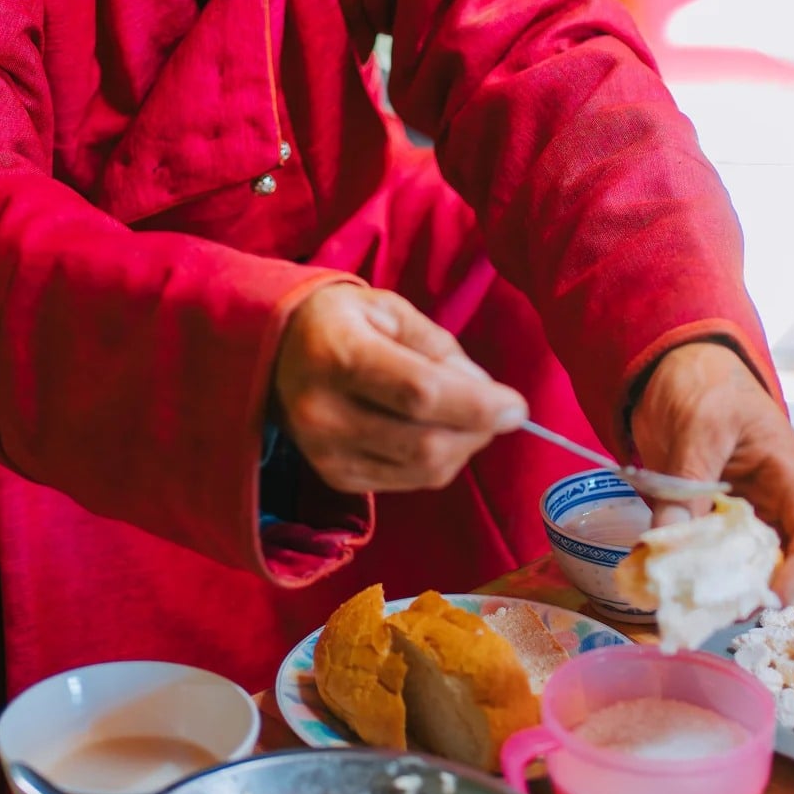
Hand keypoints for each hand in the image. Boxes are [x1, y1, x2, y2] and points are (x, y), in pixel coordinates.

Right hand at [272, 285, 528, 494]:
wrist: (276, 351)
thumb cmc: (342, 321)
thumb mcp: (390, 310)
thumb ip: (440, 349)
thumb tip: (487, 394)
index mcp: (339, 355)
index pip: (418, 393)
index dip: (475, 405)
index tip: (517, 407)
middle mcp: (324, 413)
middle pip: (424, 443)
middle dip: (477, 430)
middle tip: (499, 409)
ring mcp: (327, 453)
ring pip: (422, 470)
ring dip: (463, 446)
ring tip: (466, 415)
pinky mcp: (335, 477)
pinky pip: (409, 482)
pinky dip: (439, 461)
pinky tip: (436, 431)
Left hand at [630, 342, 793, 604]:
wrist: (671, 370)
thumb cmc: (704, 383)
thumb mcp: (699, 426)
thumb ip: (688, 482)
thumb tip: (669, 540)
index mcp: (789, 473)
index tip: (770, 597)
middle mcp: (772, 501)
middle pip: (782, 561)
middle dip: (756, 591)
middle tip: (717, 611)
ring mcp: (740, 513)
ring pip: (743, 565)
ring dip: (720, 588)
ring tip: (688, 603)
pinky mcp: (707, 520)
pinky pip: (706, 554)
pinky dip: (688, 571)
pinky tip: (662, 582)